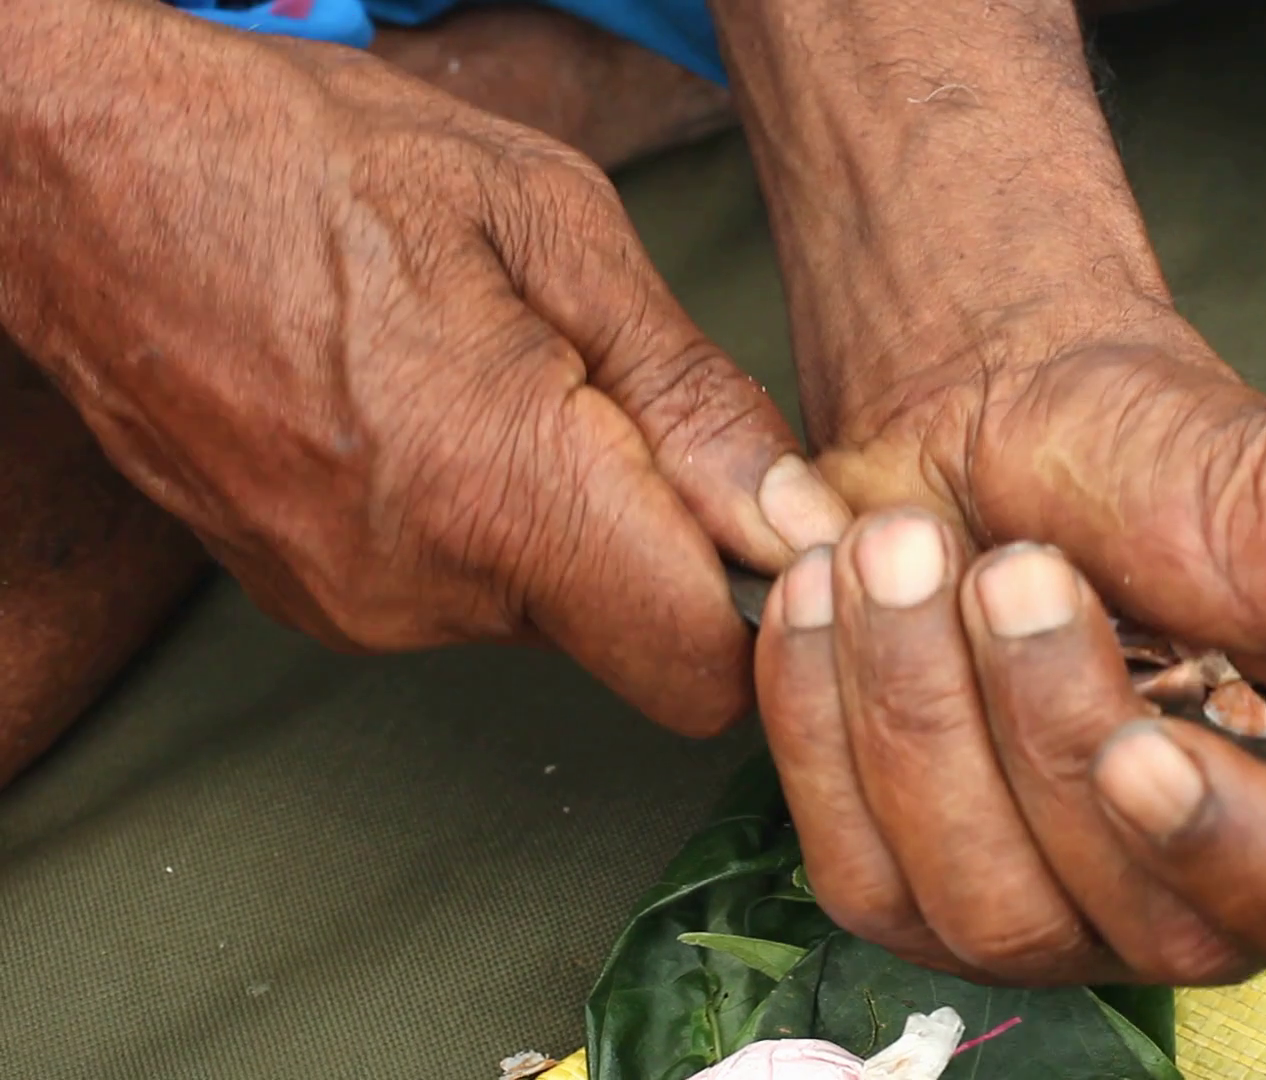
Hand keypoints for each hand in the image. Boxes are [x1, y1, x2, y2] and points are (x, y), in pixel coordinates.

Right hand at [0, 4, 849, 731]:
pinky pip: (460, 597)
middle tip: (622, 406)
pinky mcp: (314, 602)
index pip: (697, 669)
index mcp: (503, 492)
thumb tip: (790, 520)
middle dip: (665, 545)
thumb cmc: (320, 164)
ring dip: (570, 526)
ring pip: (547, 616)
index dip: (760, 611)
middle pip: (629, 639)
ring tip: (506, 385)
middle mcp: (425, 588)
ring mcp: (356, 608)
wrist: (91, 179)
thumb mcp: (553, 226)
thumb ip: (687, 394)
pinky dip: (489, 529)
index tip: (767, 525)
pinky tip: (440, 417)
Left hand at [710, 0, 1265, 984]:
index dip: (1238, 849)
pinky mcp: (925, 890)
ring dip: (915, 708)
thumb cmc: (1175, 472)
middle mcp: (1213, 902)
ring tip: (902, 549)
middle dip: (1040, 718)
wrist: (1004, 440)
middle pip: (1124, 909)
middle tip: (1004, 558)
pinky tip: (830, 601)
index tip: (1146, 739)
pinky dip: (825, 724)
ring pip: (976, 901)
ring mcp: (1063, 916)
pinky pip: (859, 869)